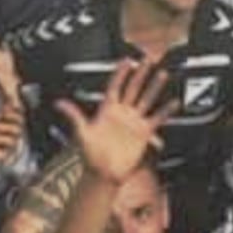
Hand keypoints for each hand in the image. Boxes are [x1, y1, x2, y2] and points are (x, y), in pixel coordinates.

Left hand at [58, 58, 172, 184]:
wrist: (104, 173)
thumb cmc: (91, 155)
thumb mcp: (81, 132)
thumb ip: (73, 115)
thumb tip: (58, 103)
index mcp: (107, 110)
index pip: (115, 86)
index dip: (120, 73)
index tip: (126, 60)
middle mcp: (122, 113)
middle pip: (133, 88)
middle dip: (140, 73)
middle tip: (147, 60)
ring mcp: (133, 121)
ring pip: (146, 99)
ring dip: (154, 87)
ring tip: (162, 74)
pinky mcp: (143, 132)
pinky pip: (157, 118)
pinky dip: (166, 110)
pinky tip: (174, 102)